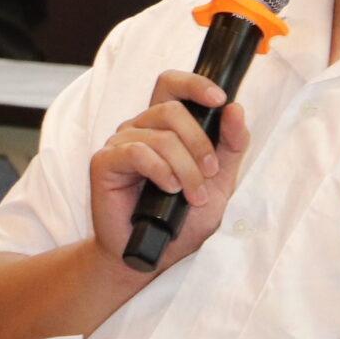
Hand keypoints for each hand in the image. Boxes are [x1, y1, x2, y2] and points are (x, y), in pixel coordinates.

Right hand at [86, 71, 251, 274]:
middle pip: (171, 109)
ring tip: (193, 195)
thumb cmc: (181, 218)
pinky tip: (169, 190)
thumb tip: (235, 109)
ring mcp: (120, 143)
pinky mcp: (104, 162)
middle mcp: (140, 127)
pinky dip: (161, 171)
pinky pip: (137, 152)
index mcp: (164, 125)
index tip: (219, 99)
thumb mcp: (219, 182)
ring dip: (185, 167)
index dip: (195, 84)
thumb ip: (230, 145)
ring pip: (160, 136)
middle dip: (199, 142)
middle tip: (209, 173)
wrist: (152, 254)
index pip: (172, 85)